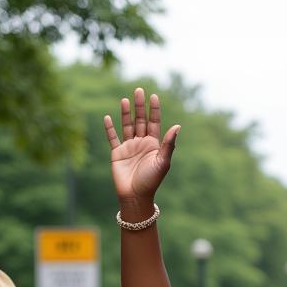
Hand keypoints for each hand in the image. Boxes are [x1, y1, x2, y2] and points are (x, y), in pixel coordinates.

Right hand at [104, 88, 179, 205]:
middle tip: (139, 90)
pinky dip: (109, 128)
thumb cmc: (151, 181)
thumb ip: (169, 144)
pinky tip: (108, 117)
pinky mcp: (117, 153)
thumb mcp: (162, 162)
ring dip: (126, 113)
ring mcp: (129, 148)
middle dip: (140, 106)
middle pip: (140, 121)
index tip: (154, 96)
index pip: (154, 123)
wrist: (135, 196)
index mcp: (153, 145)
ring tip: (126, 100)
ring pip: (127, 126)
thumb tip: (178, 126)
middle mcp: (141, 144)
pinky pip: (113, 138)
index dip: (154, 110)